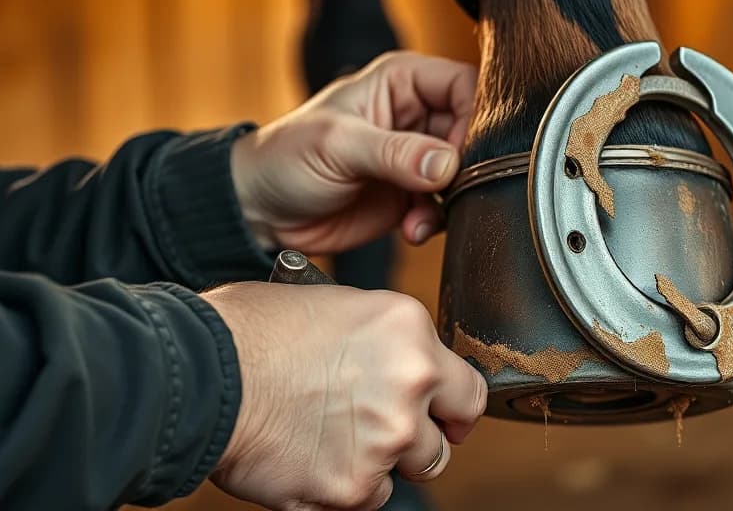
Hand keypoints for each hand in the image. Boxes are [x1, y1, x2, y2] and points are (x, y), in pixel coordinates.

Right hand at [203, 282, 487, 509]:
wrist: (198, 373)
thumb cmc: (249, 332)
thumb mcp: (335, 307)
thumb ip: (382, 343)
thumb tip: (395, 363)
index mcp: (409, 332)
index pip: (468, 391)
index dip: (452, 410)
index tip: (444, 419)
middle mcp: (410, 384)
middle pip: (441, 443)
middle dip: (414, 443)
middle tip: (374, 434)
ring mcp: (385, 440)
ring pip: (403, 475)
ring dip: (375, 467)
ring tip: (326, 442)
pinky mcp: (350, 487)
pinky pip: (362, 501)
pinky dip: (339, 490)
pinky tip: (305, 461)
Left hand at [231, 51, 476, 252]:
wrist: (260, 211)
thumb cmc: (285, 158)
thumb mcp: (338, 146)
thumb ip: (395, 153)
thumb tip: (447, 164)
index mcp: (402, 82)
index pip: (464, 84)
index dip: (473, 117)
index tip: (460, 153)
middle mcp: (416, 115)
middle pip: (474, 131)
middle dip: (466, 166)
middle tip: (445, 190)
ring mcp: (417, 157)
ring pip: (466, 172)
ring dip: (451, 200)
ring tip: (419, 217)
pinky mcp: (413, 195)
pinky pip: (447, 205)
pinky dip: (436, 221)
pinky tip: (410, 230)